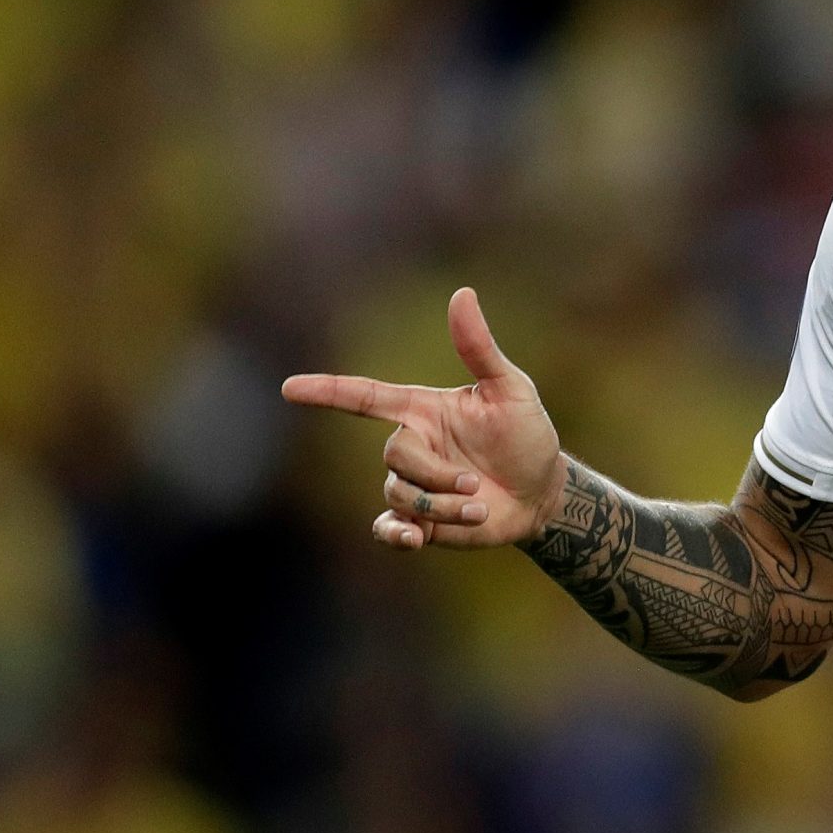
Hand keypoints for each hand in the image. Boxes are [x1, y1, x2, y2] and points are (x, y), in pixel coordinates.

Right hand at [281, 288, 565, 551]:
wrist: (542, 492)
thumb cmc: (527, 434)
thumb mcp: (510, 389)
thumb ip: (480, 348)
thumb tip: (462, 293)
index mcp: (423, 411)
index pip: (365, 398)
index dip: (328, 391)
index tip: (290, 388)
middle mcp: (413, 446)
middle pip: (394, 457)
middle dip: (437, 474)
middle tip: (477, 483)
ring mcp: (414, 485)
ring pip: (400, 495)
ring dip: (442, 505)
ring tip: (479, 506)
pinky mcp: (421, 522)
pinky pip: (388, 528)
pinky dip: (396, 535)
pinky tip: (415, 539)